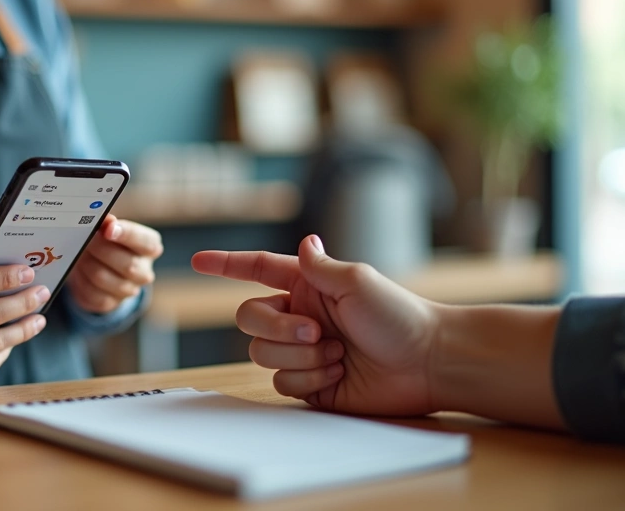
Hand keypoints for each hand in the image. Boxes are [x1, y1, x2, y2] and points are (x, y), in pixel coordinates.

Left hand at [67, 215, 163, 312]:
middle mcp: (144, 272)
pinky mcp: (110, 303)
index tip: (108, 228)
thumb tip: (106, 220)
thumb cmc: (110, 243)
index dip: (127, 234)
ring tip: (79, 253)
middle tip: (85, 238)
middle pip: (126, 264)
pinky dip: (80, 278)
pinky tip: (79, 269)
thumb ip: (109, 224)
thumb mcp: (112, 230)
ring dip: (86, 263)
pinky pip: (91, 292)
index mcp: (150, 248)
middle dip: (101, 249)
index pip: (145, 242)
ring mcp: (129, 290)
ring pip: (103, 277)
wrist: (102, 270)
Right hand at [191, 235, 439, 415]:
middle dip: (277, 328)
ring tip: (336, 355)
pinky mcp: (310, 383)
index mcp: (307, 286)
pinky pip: (282, 383)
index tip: (197, 261)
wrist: (427, 364)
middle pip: (249, 318)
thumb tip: (304, 242)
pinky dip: (308, 379)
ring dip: (298, 356)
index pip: (258, 269)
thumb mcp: (359, 281)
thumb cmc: (400, 316)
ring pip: (261, 353)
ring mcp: (303, 351)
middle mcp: (299, 316)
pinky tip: (338, 374)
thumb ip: (320, 266)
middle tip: (317, 333)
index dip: (226, 264)